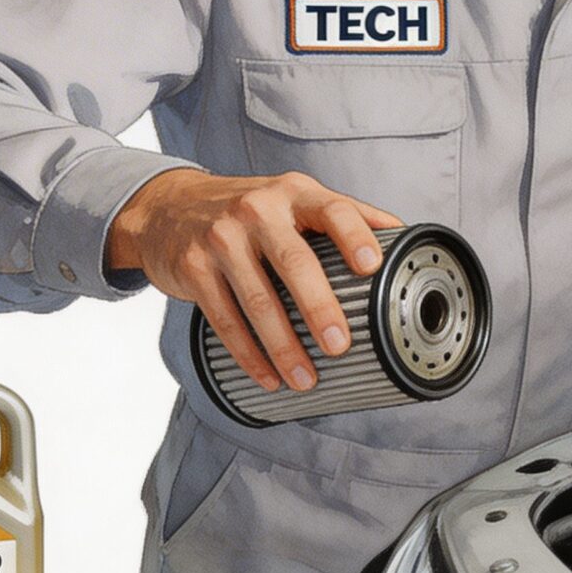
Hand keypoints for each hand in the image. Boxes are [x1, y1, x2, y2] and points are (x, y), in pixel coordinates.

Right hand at [108, 169, 402, 391]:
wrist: (167, 208)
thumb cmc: (249, 211)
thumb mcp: (293, 198)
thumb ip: (344, 214)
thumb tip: (403, 234)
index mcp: (293, 192)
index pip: (332, 209)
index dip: (355, 236)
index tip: (372, 267)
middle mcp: (257, 209)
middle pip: (294, 262)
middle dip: (319, 308)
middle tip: (339, 346)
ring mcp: (220, 237)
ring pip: (257, 300)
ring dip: (283, 347)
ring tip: (306, 380)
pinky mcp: (192, 267)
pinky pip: (224, 318)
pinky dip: (248, 354)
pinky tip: (268, 376)